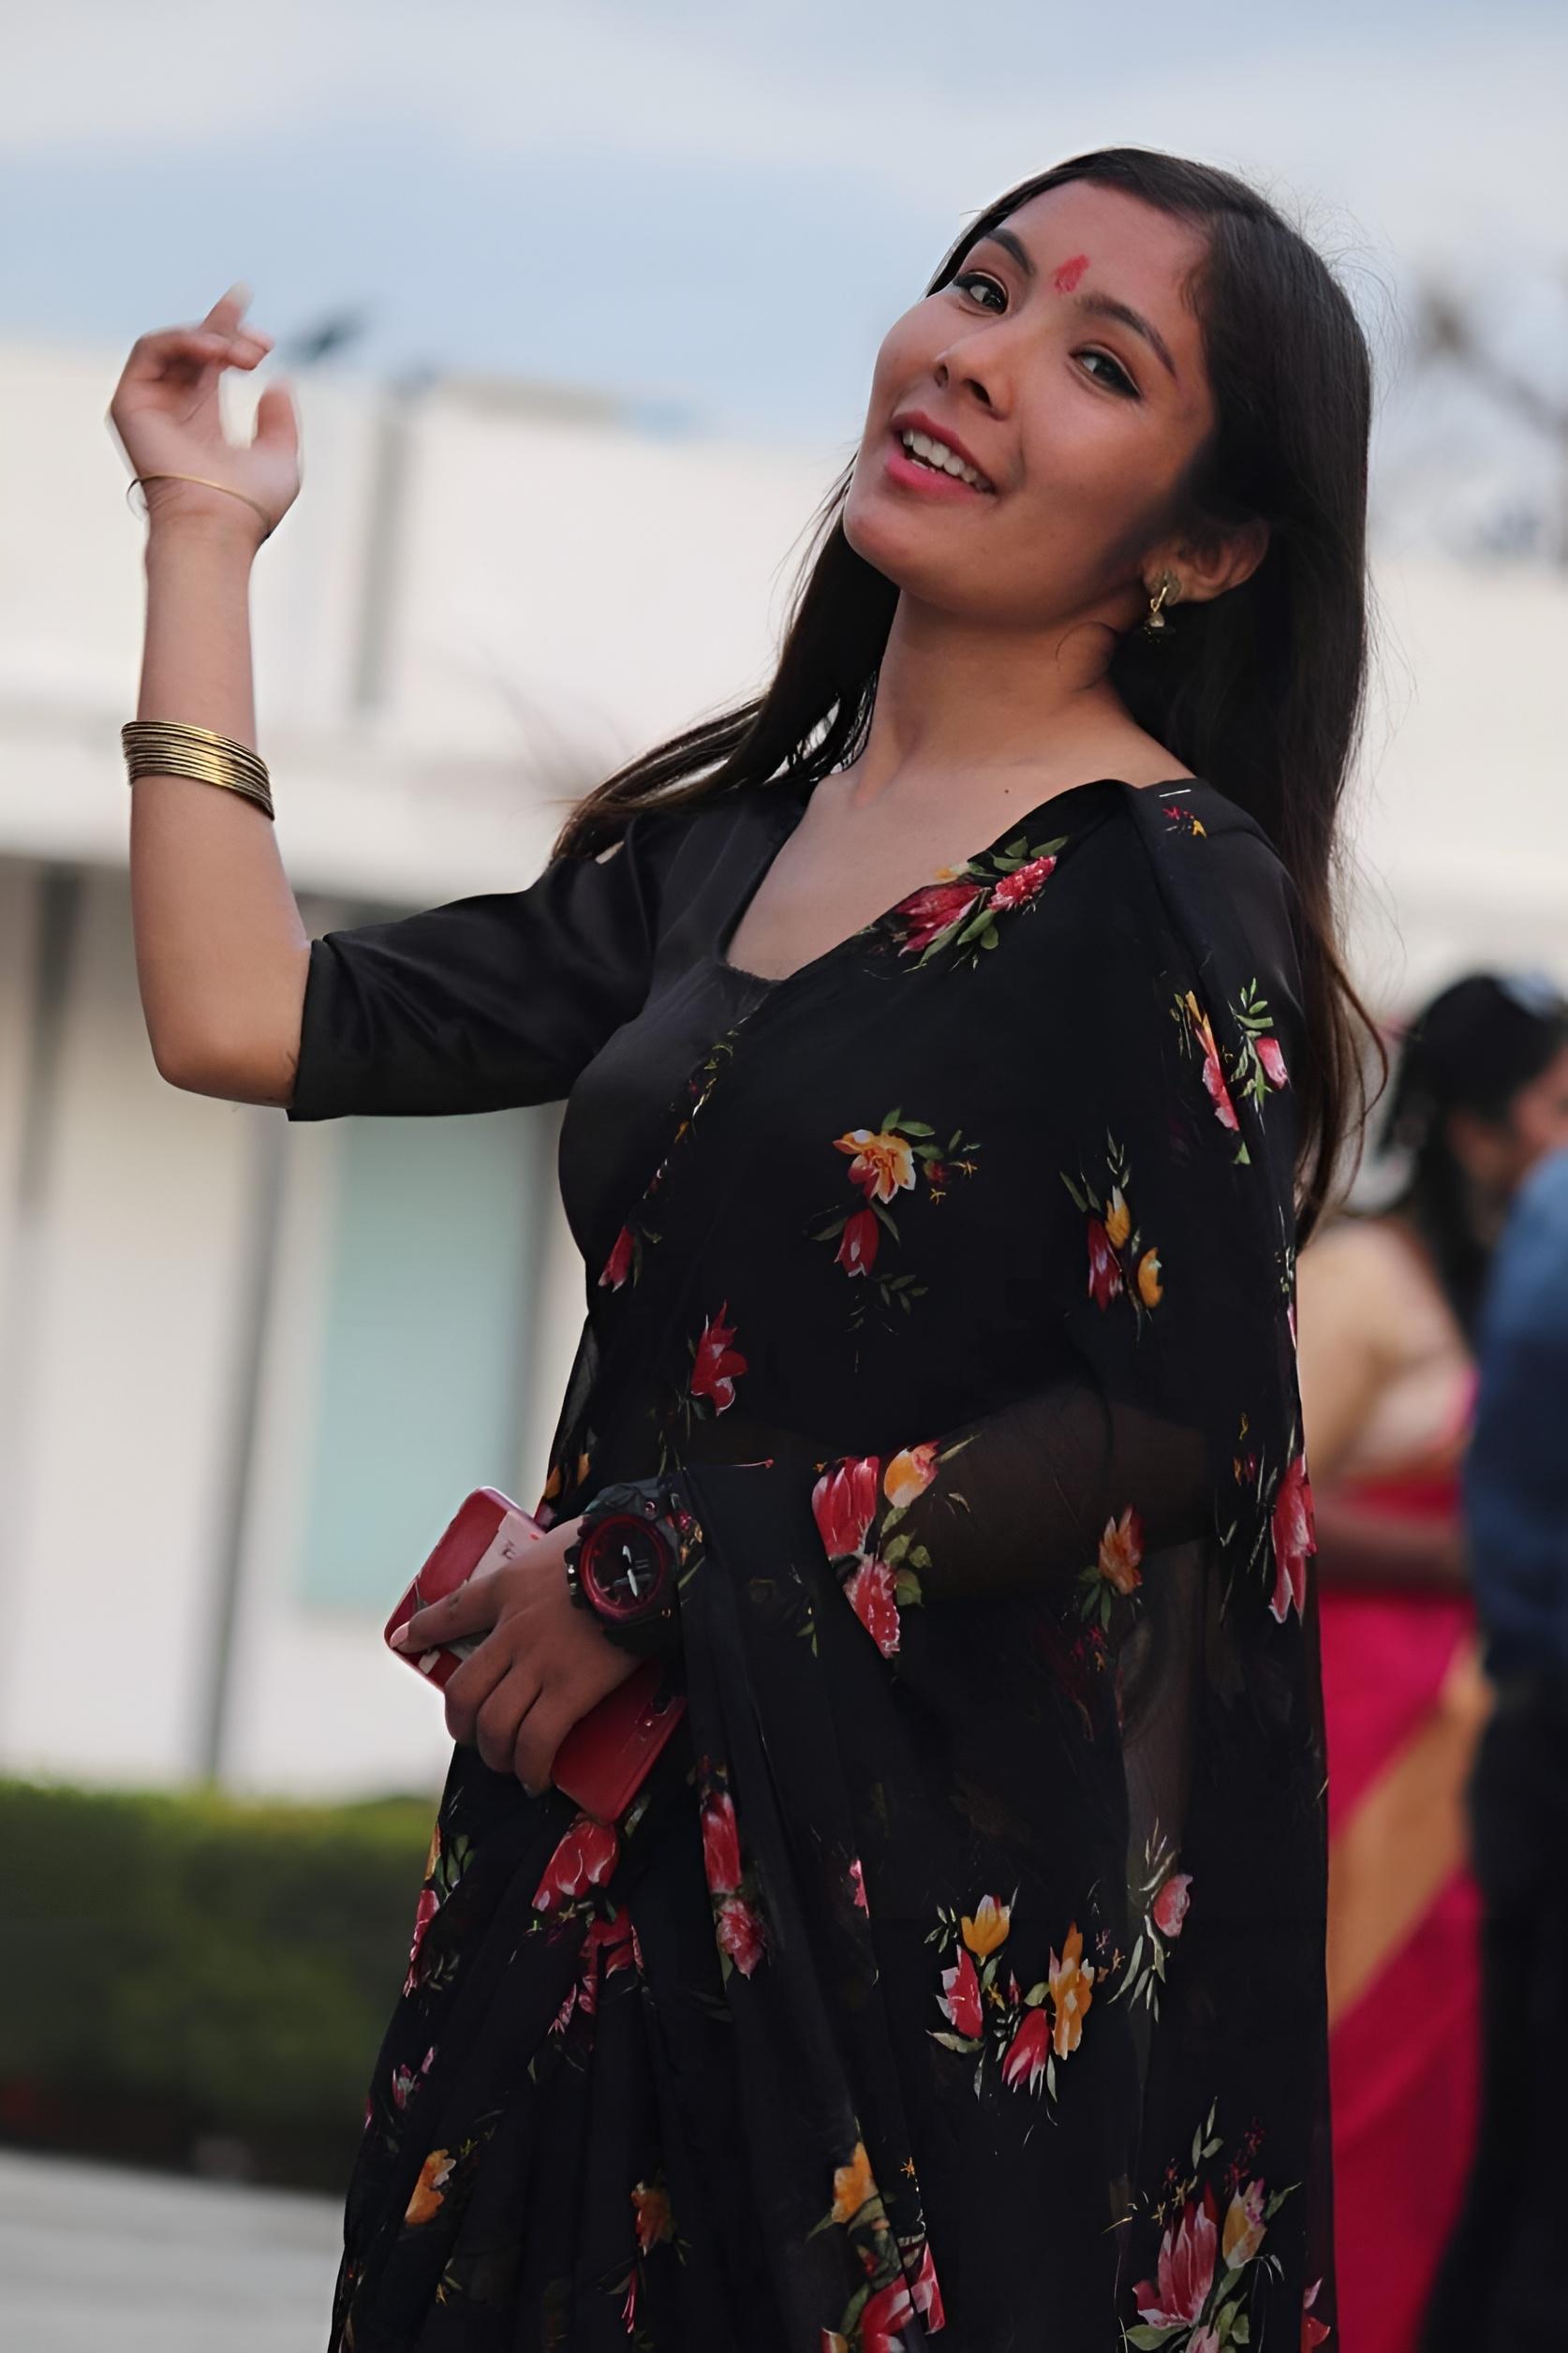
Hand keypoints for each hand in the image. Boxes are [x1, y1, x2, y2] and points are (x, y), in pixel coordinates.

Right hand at [105, 280, 300, 547]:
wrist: (218, 523)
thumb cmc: (250, 505)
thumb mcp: (282, 457)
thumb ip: (281, 421)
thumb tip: (280, 384)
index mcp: (203, 421)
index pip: (209, 362)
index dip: (225, 326)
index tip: (244, 297)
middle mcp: (173, 410)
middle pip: (190, 346)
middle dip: (225, 329)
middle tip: (261, 343)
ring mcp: (148, 405)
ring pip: (173, 344)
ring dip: (212, 339)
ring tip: (244, 356)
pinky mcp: (128, 403)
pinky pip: (151, 349)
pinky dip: (185, 341)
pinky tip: (216, 353)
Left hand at [395, 1515, 639, 1794]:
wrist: (647, 1560)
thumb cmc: (612, 1545)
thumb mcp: (562, 1543)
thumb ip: (553, 1564)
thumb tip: (564, 1566)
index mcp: (509, 1587)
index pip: (453, 1609)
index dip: (425, 1629)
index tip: (408, 1641)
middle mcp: (514, 1630)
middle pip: (464, 1691)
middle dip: (461, 1724)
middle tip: (474, 1736)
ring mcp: (540, 1662)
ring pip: (494, 1724)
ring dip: (495, 1754)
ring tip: (507, 1764)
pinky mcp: (572, 1688)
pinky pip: (537, 1741)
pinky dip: (531, 1767)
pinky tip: (535, 1778)